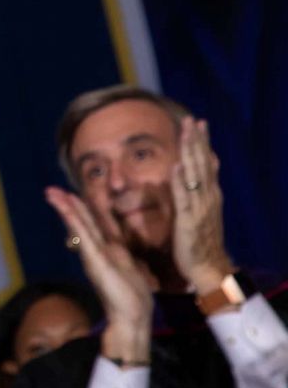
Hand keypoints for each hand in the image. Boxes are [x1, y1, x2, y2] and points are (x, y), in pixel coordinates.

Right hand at [46, 185, 153, 363]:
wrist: (132, 317)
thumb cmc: (135, 297)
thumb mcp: (132, 269)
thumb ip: (123, 256)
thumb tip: (121, 250)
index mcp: (110, 249)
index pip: (95, 223)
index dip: (84, 207)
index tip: (72, 193)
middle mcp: (98, 249)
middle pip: (83, 221)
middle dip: (68, 204)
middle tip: (52, 190)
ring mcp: (94, 254)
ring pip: (79, 226)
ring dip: (66, 208)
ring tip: (52, 193)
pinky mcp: (95, 260)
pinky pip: (84, 236)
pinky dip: (74, 221)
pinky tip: (67, 209)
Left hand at [169, 117, 230, 292]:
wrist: (208, 267)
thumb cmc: (200, 241)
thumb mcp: (198, 211)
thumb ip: (193, 192)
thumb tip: (185, 171)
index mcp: (209, 195)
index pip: (206, 163)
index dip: (202, 143)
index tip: (199, 123)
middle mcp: (208, 197)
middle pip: (203, 164)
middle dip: (197, 141)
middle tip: (194, 120)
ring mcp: (200, 208)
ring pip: (196, 175)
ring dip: (191, 153)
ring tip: (187, 133)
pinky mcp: (189, 220)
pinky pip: (185, 197)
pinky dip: (181, 181)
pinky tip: (177, 167)